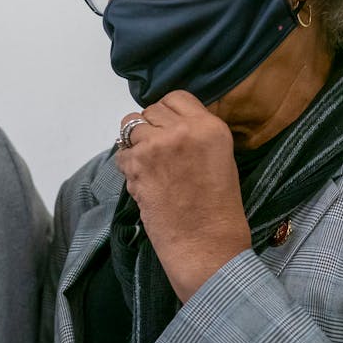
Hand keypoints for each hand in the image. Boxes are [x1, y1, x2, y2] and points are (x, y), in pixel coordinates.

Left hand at [116, 91, 251, 301]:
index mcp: (210, 127)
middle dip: (150, 128)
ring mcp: (157, 146)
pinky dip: (127, 166)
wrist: (205, 245)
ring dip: (135, 144)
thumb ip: (196, 137)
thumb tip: (169, 127)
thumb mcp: (221, 160)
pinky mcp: (136, 165)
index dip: (168, 113)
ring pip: (130, 127)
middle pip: (150, 110)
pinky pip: (121, 154)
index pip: (176, 97)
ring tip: (147, 165)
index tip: (167, 128)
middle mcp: (182, 130)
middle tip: (157, 152)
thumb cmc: (218, 210)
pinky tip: (142, 182)